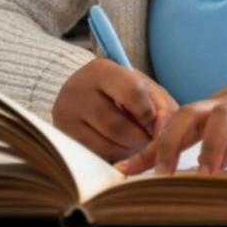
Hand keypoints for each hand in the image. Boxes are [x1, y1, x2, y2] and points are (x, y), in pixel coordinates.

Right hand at [52, 59, 177, 161]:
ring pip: (107, 145)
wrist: (86, 94)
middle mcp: (77, 89)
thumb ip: (162, 108)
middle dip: (141, 139)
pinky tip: (118, 146)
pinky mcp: (64, 137)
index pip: (132, 93)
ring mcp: (65, 115)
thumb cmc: (124, 91)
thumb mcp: (145, 89)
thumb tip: (161, 133)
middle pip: (119, 126)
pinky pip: (97, 156)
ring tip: (134, 142)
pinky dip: (115, 156)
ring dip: (130, 151)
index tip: (155, 122)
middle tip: (148, 139)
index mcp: (100, 70)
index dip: (149, 114)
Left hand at [118, 30, 226, 177]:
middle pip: (190, 113)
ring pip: (225, 116)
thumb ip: (225, 145)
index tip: (123, 172)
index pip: (175, 126)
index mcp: (219, 106)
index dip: (149, 149)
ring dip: (211, 147)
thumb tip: (202, 175)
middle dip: (169, 143)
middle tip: (159, 177)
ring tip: (205, 178)